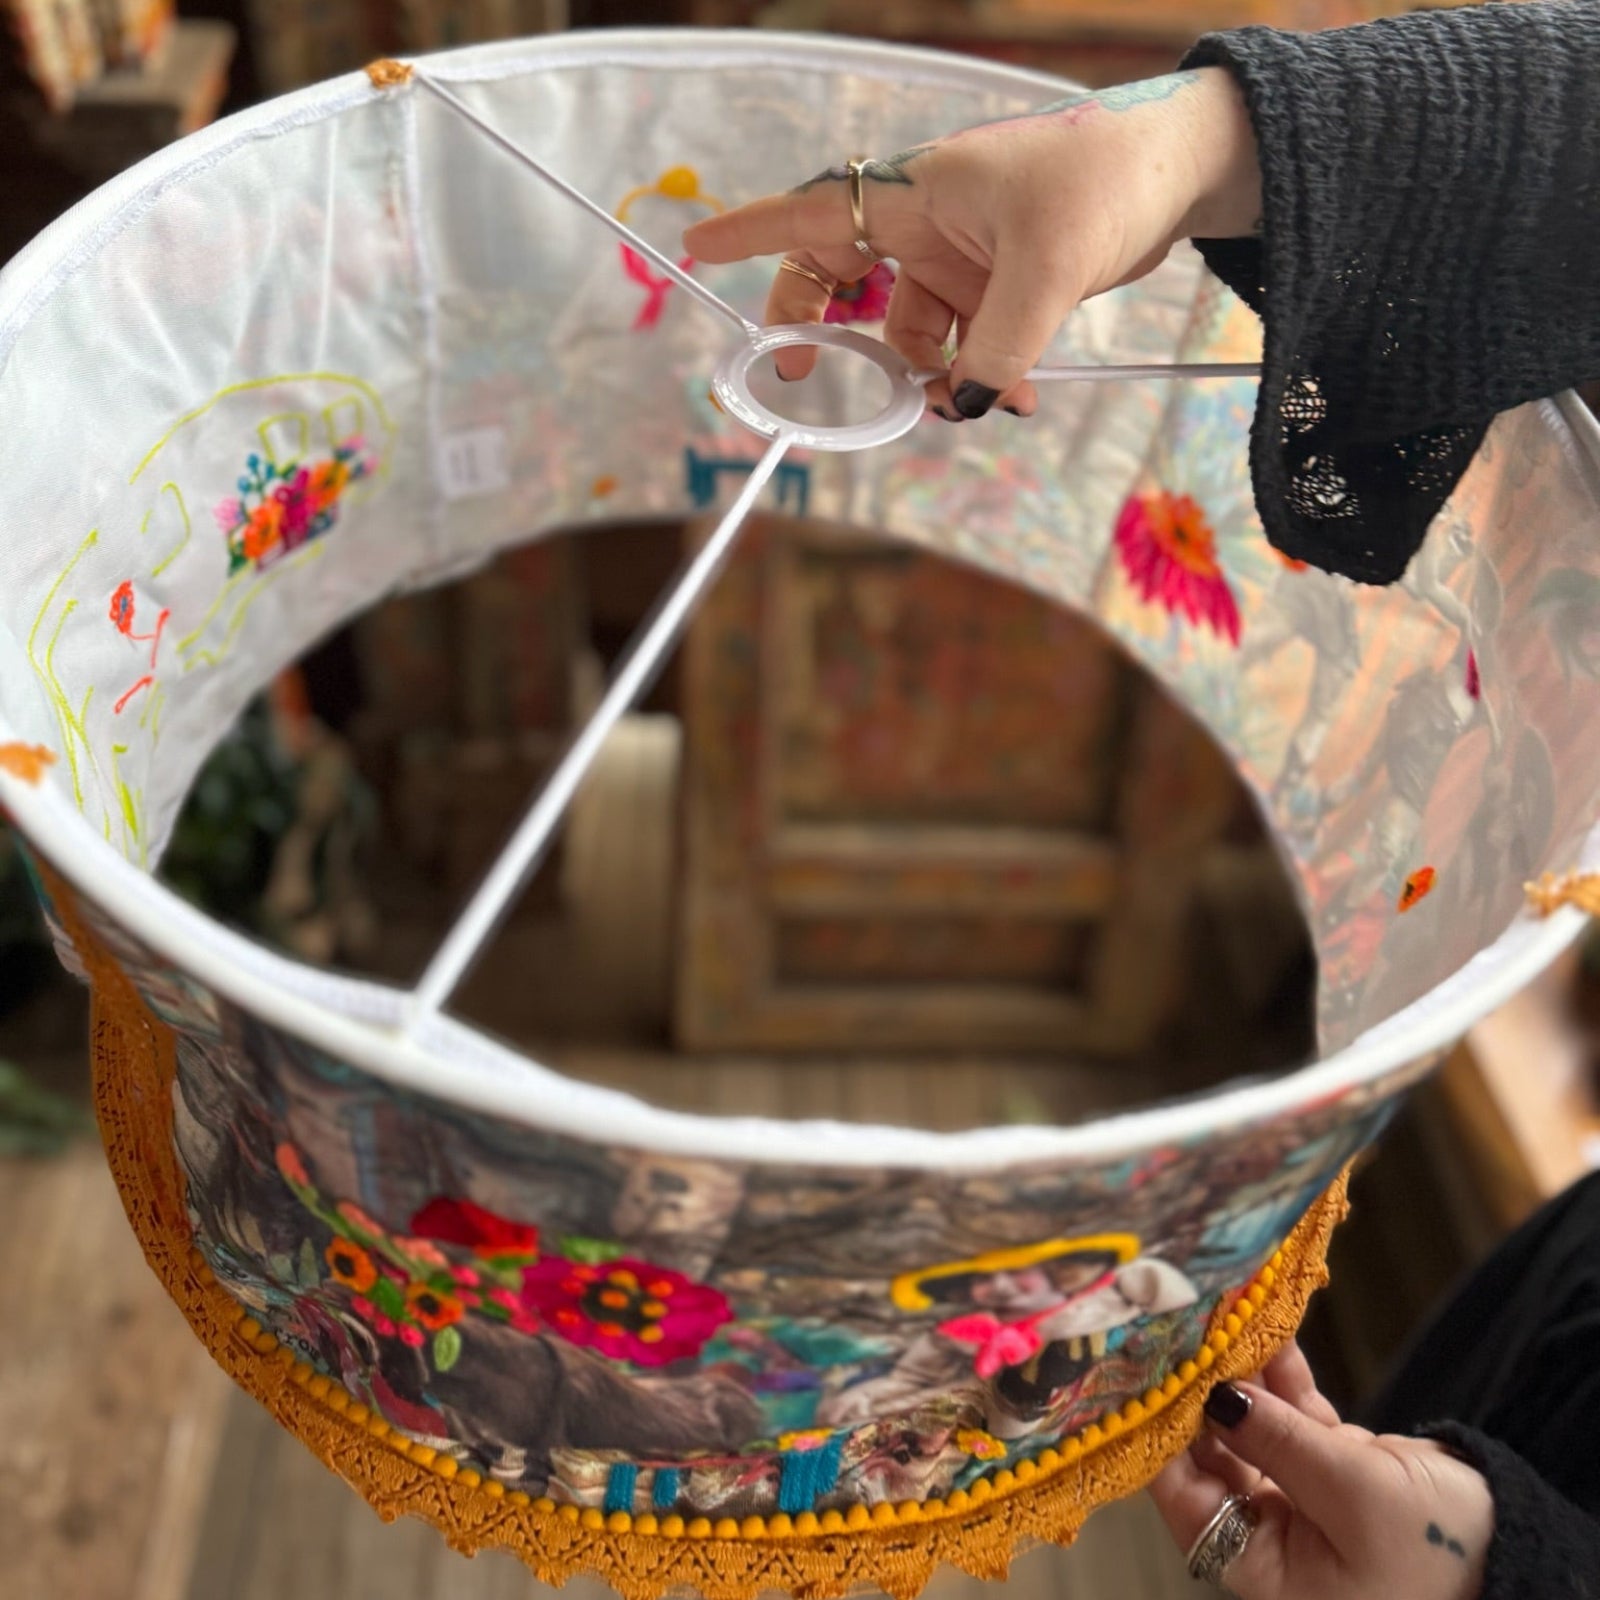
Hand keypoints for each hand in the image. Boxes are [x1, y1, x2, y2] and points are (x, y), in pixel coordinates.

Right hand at [684, 68, 1259, 420]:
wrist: (1177, 173)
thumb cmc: (1103, 182)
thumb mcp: (1044, 271)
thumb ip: (996, 350)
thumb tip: (959, 409)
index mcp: (917, 193)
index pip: (813, 212)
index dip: (750, 233)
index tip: (695, 248)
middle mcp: (927, 223)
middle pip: (842, 281)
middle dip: (827, 334)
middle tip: (808, 375)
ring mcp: (961, 256)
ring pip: (912, 332)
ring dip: (935, 376)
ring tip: (981, 404)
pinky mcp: (998, 283)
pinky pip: (965, 343)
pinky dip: (980, 375)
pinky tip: (1017, 397)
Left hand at [1149, 1343, 1493, 1599]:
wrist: (1527, 1556)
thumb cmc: (1441, 1553)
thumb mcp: (1352, 1495)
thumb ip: (1277, 1440)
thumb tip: (1211, 1395)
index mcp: (1265, 1569)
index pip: (1183, 1497)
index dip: (1160, 1436)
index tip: (1144, 1374)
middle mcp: (1273, 1536)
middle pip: (1212, 1454)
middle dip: (1197, 1391)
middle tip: (1180, 1328)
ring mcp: (1304, 1497)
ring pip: (1250, 1424)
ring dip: (1238, 1371)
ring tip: (1219, 1314)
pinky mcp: (1337, 1466)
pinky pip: (1291, 1413)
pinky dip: (1279, 1373)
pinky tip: (1263, 1327)